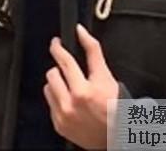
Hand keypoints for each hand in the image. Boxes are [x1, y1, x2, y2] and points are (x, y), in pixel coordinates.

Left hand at [43, 24, 118, 149]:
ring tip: (70, 85)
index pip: (64, 61)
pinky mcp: (59, 126)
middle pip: (52, 74)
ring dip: (57, 83)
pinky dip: (57, 99)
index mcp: (83, 91)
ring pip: (48, 88)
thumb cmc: (115, 105)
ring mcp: (63, 117)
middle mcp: (70, 106)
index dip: (57, 48)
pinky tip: (70, 100)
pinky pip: (50, 104)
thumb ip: (92, 50)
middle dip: (60, 68)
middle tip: (69, 69)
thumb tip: (80, 31)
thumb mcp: (105, 75)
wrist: (117, 135)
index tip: (56, 42)